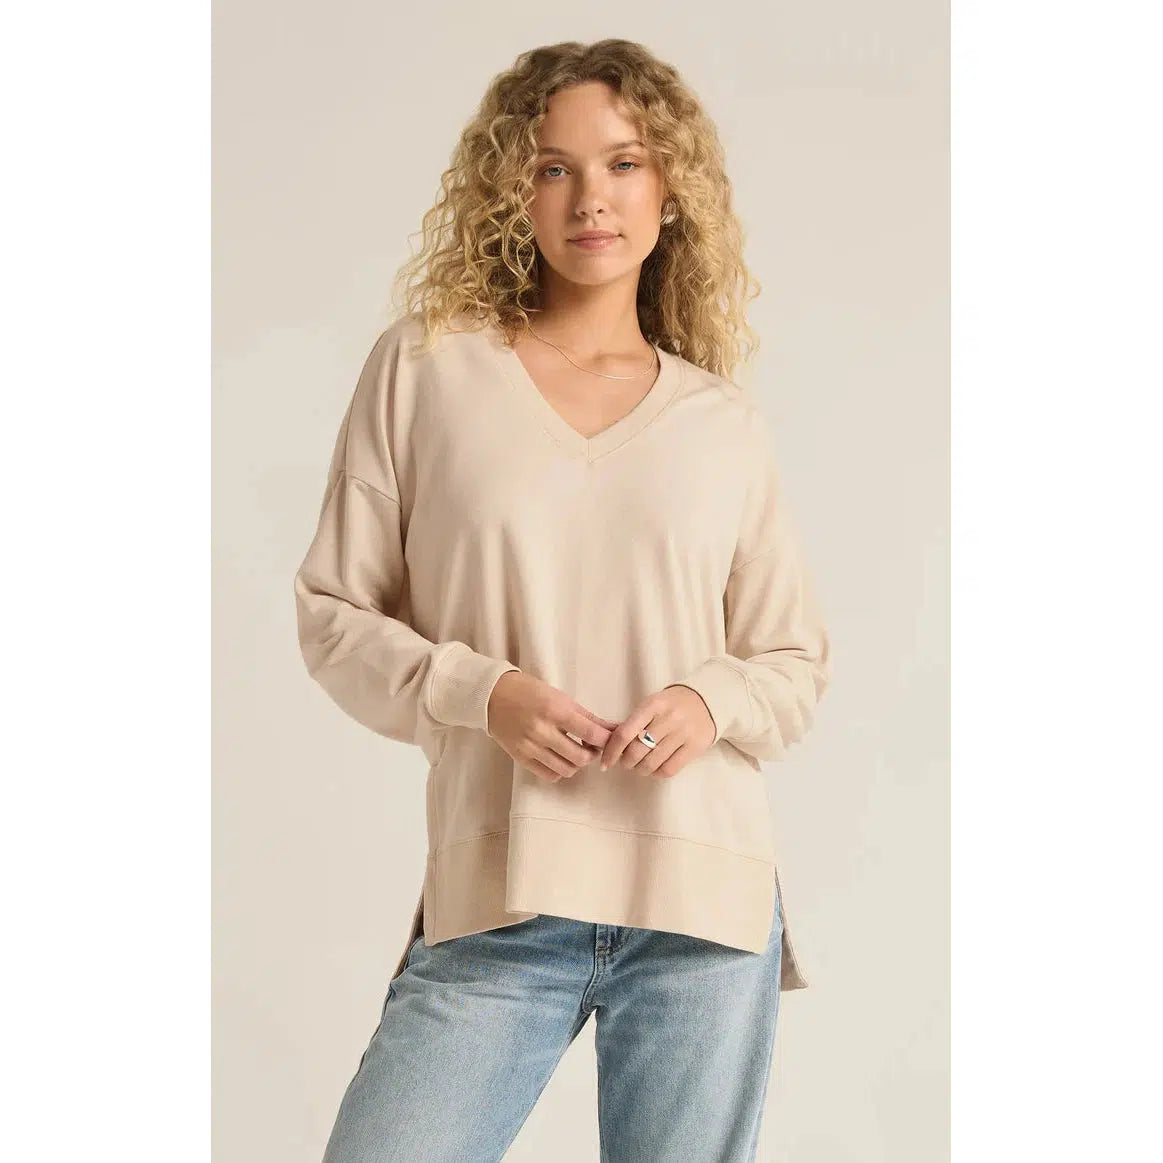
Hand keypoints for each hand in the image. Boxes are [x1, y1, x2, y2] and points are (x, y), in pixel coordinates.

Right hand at [487, 671, 619, 782]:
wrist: (492, 695)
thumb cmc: (530, 691)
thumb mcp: (561, 697)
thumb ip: (587, 716)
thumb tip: (613, 728)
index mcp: (555, 710)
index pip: (590, 733)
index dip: (606, 740)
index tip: (609, 739)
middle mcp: (542, 731)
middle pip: (581, 757)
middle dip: (592, 754)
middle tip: (591, 746)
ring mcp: (530, 747)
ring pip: (566, 769)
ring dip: (577, 763)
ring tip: (575, 751)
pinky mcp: (520, 758)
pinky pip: (549, 775)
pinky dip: (560, 770)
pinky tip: (559, 758)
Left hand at [598, 684, 715, 778]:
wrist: (707, 700)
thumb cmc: (671, 705)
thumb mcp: (651, 706)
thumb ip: (633, 723)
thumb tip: (610, 747)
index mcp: (652, 706)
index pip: (624, 733)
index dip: (611, 752)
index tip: (605, 763)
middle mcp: (668, 719)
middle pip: (636, 751)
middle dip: (626, 762)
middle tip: (626, 762)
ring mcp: (683, 733)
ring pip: (652, 763)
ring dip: (640, 769)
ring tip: (640, 766)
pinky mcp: (695, 747)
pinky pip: (669, 769)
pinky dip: (657, 773)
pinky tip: (655, 768)